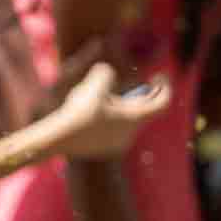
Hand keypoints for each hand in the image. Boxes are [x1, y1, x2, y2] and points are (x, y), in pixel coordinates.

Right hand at [46, 61, 169, 161]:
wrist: (55, 139)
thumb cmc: (78, 112)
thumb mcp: (93, 84)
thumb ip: (106, 72)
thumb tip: (107, 71)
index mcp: (134, 118)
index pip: (163, 102)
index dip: (165, 86)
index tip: (159, 75)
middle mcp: (130, 133)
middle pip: (147, 111)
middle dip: (145, 94)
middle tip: (141, 82)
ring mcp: (117, 143)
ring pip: (130, 120)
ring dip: (127, 105)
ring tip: (113, 95)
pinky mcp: (103, 148)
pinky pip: (116, 129)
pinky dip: (114, 117)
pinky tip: (97, 110)